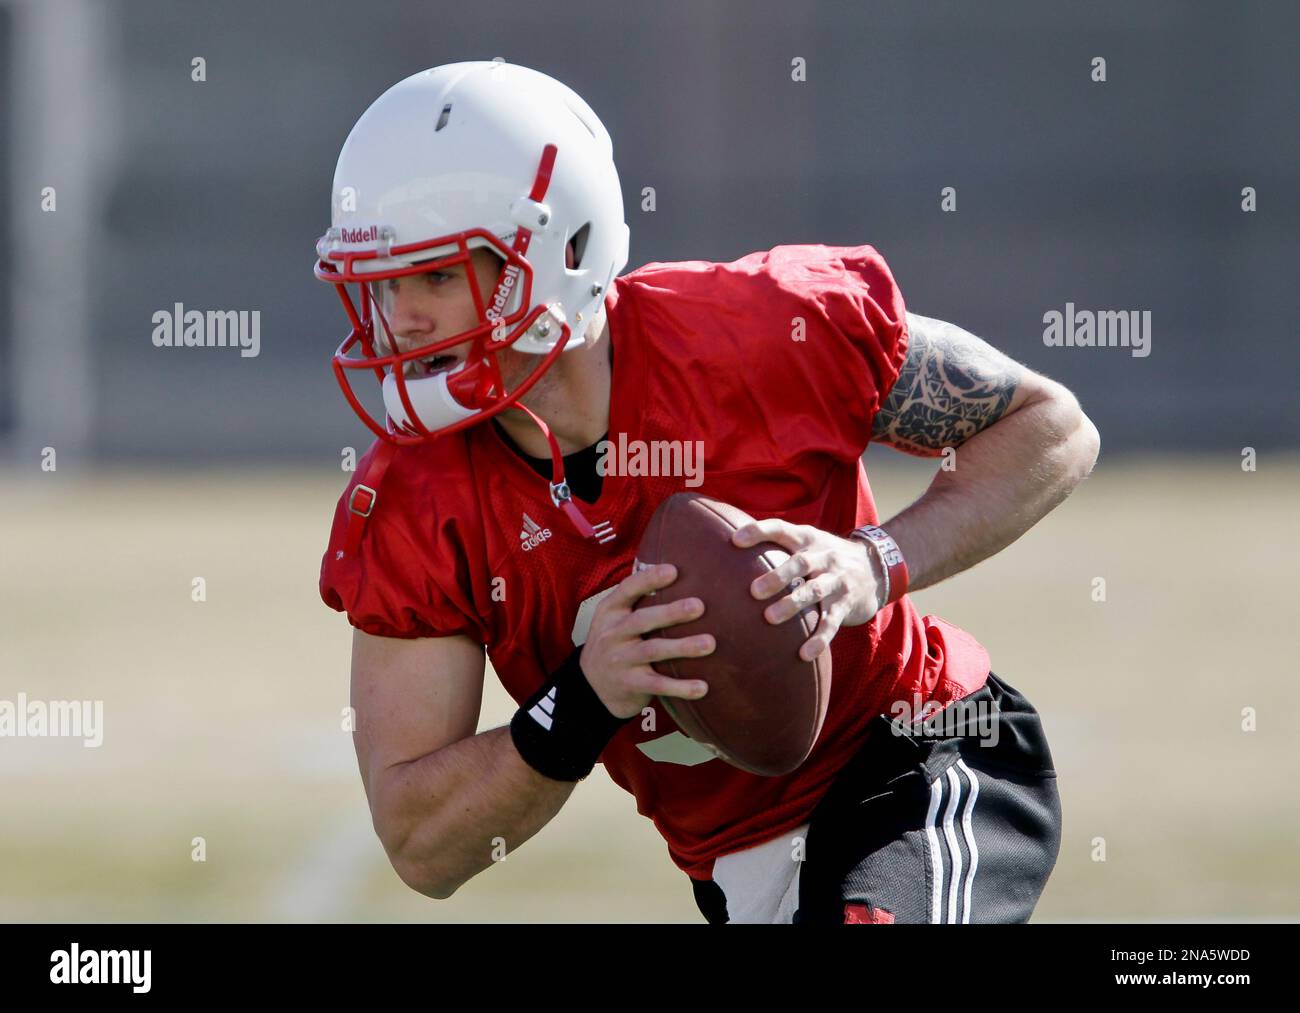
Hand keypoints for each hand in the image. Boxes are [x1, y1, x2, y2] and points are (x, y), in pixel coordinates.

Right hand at [580, 563, 714, 719]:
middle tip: (699, 606)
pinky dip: (680, 687)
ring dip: (682, 647)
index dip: (648, 579)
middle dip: (671, 612)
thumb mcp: (615, 617)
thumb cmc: (615, 642)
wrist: (591, 686)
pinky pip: (657, 685)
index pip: (627, 590)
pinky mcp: (630, 685)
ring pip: (653, 651)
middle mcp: (612, 634)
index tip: (673, 570)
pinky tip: (703, 687)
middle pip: (642, 620)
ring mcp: (620, 661)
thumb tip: (674, 566)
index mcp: (610, 611)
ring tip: (710, 643)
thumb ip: (637, 598)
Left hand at [731, 519, 884, 661]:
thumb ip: (777, 542)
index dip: (759, 531)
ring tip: (770, 618)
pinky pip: (832, 622)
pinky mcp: (846, 604)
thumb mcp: (807, 542)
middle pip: (800, 563)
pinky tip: (804, 653)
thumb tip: (729, 540)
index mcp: (808, 539)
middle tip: (753, 591)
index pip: (782, 529)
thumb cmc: (825, 557)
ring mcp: (837, 580)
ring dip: (792, 604)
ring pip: (815, 591)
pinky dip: (819, 638)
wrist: (875, 568)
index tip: (735, 540)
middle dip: (777, 576)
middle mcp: (824, 557)